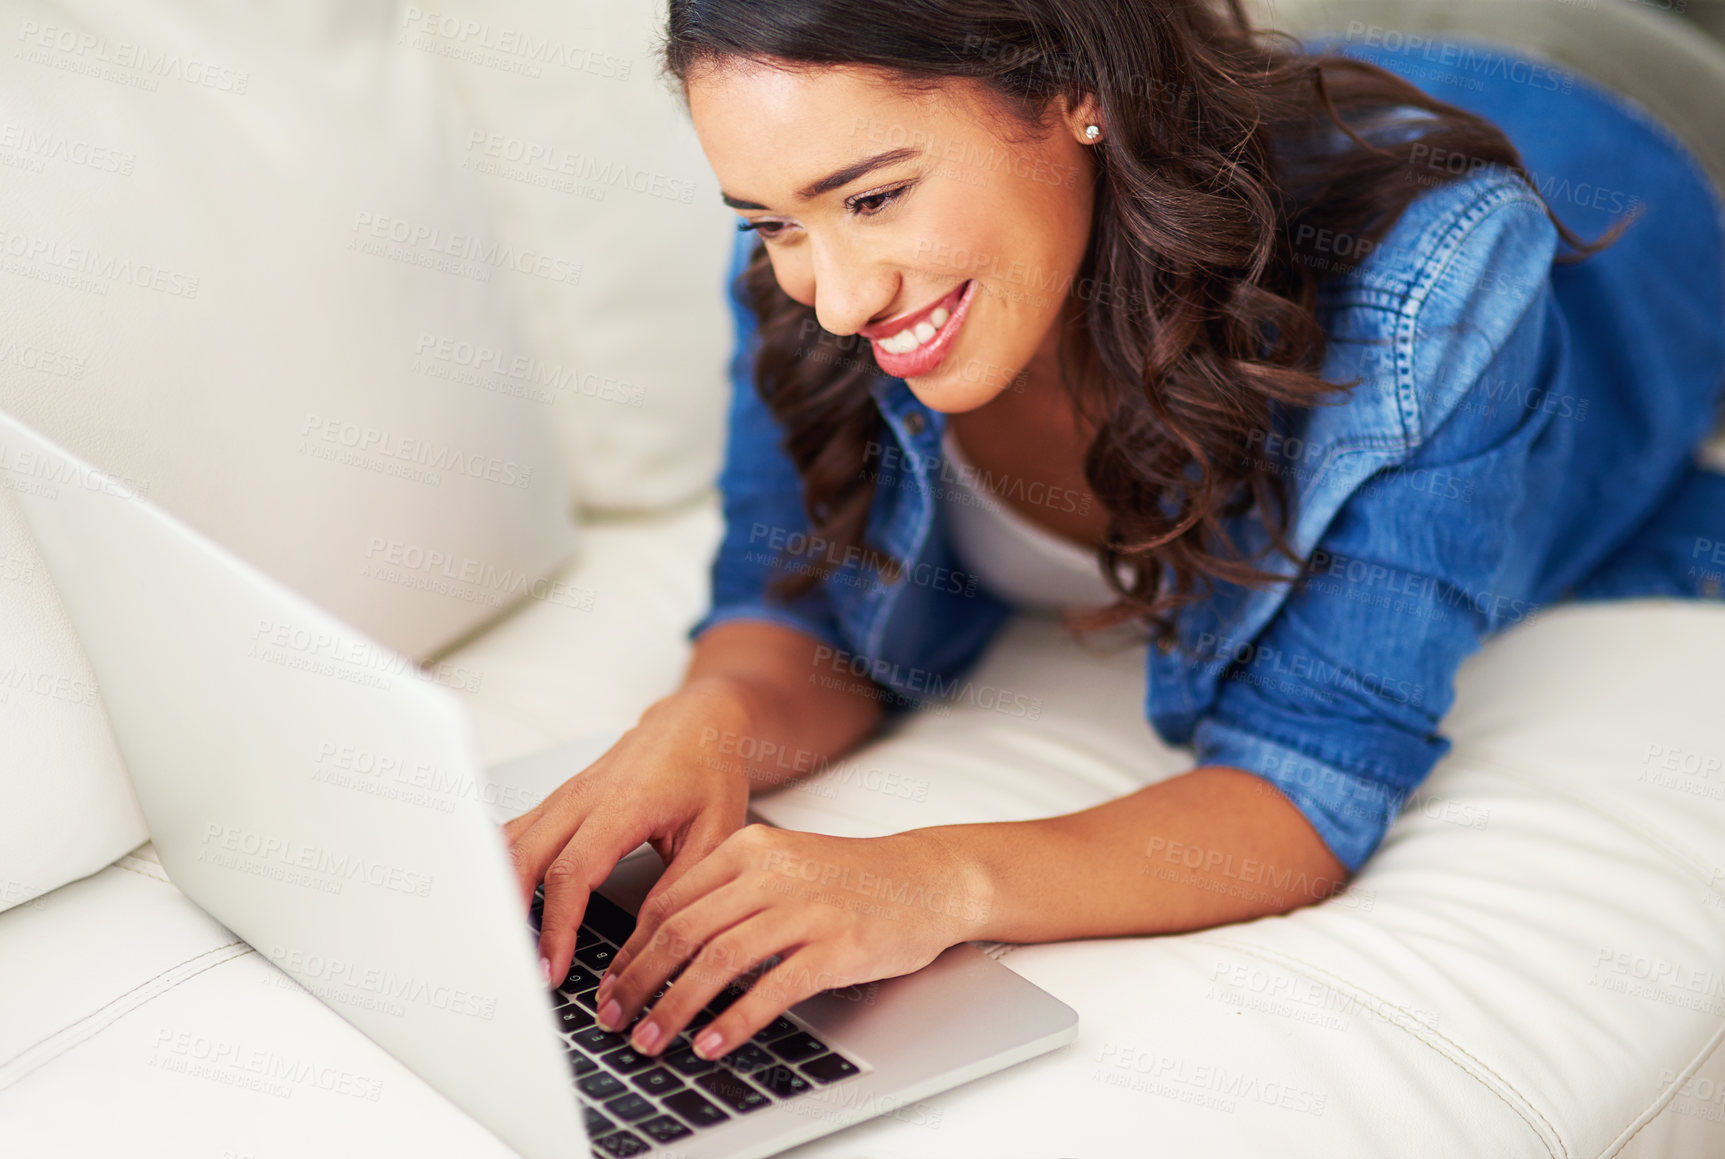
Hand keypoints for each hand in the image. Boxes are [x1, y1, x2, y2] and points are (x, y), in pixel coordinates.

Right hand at [503, 678, 754, 989]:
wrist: (698, 723)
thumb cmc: (709, 771)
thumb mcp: (715, 833)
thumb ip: (680, 886)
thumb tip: (647, 941)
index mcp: (624, 803)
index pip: (572, 872)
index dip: (558, 926)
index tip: (554, 967)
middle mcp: (584, 796)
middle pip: (525, 857)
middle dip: (516, 916)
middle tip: (523, 967)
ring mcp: (566, 794)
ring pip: (511, 843)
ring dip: (502, 892)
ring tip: (508, 942)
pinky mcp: (560, 799)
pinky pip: (518, 833)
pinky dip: (505, 869)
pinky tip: (507, 902)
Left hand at [589, 825, 992, 1061]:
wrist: (928, 877)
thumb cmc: (851, 880)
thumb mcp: (782, 867)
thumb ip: (728, 895)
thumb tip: (661, 949)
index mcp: (748, 848)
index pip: (668, 902)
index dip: (630, 951)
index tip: (610, 986)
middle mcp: (772, 872)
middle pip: (682, 931)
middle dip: (639, 982)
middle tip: (614, 1019)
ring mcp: (805, 907)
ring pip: (719, 960)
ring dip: (676, 1007)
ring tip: (652, 1039)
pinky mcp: (837, 944)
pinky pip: (773, 987)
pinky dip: (735, 1020)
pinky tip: (713, 1043)